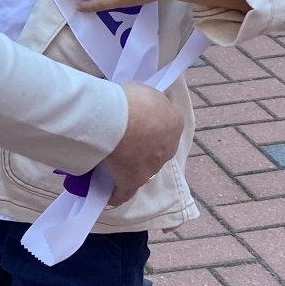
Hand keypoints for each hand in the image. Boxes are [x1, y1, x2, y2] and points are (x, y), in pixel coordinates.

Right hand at [104, 84, 183, 206]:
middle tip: (121, 142)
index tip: (136, 126)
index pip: (165, 128)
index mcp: (174, 123)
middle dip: (142, 148)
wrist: (119, 119)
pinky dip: (118, 193)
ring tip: (110, 164)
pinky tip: (110, 194)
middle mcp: (168, 147)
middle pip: (156, 150)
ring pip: (142, 169)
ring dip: (129, 168)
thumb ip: (145, 103)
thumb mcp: (145, 91)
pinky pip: (125, 191)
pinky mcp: (133, 181)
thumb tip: (137, 108)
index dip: (150, 127)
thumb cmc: (132, 100)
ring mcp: (152, 167)